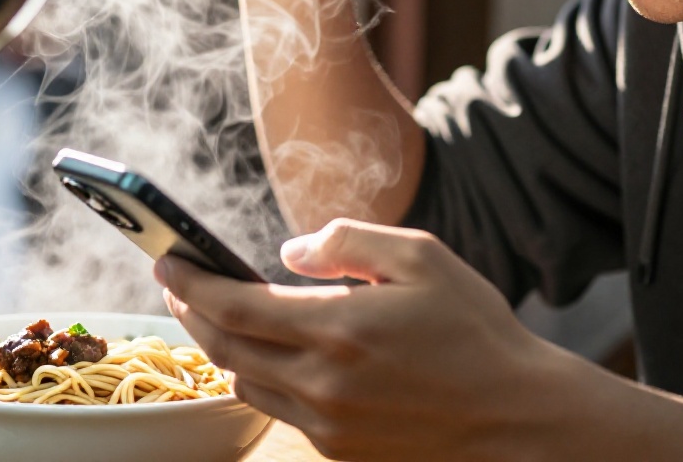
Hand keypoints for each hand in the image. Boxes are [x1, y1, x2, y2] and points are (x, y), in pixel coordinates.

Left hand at [154, 219, 600, 460]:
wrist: (516, 418)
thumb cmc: (474, 330)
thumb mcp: (421, 258)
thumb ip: (347, 242)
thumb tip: (287, 252)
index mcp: (339, 327)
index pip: (233, 305)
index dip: (189, 282)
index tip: (166, 259)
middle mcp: (323, 382)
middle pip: (224, 347)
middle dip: (190, 310)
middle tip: (176, 282)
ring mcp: (328, 423)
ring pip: (244, 383)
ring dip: (219, 346)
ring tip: (213, 313)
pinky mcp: (339, 449)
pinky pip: (278, 409)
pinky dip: (257, 377)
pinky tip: (264, 353)